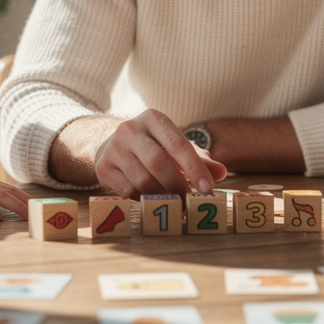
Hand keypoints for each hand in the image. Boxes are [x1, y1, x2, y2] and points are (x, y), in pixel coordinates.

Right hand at [94, 109, 226, 198]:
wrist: (113, 145)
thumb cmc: (153, 146)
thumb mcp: (176, 146)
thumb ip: (199, 159)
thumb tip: (221, 172)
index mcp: (152, 118)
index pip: (176, 143)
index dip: (194, 167)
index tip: (207, 189)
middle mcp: (130, 129)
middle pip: (158, 162)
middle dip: (177, 185)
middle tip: (190, 202)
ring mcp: (113, 148)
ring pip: (142, 179)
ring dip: (162, 196)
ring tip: (175, 205)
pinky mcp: (103, 167)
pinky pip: (127, 190)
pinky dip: (144, 200)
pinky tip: (153, 201)